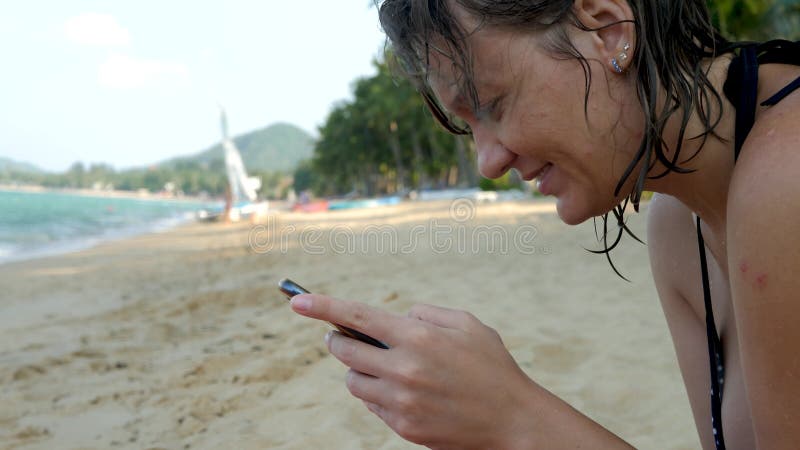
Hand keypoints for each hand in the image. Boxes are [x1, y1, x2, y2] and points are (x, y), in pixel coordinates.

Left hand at [290, 293, 539, 448]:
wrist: (512, 421)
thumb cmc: (492, 366)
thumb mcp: (467, 324)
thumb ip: (426, 314)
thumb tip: (397, 318)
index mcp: (417, 337)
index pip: (356, 316)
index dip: (322, 306)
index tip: (296, 302)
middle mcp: (403, 369)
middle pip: (343, 351)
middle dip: (339, 340)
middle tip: (344, 336)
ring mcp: (400, 401)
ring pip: (354, 381)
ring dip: (360, 369)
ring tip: (384, 366)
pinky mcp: (402, 426)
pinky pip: (372, 405)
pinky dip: (378, 394)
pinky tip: (404, 390)